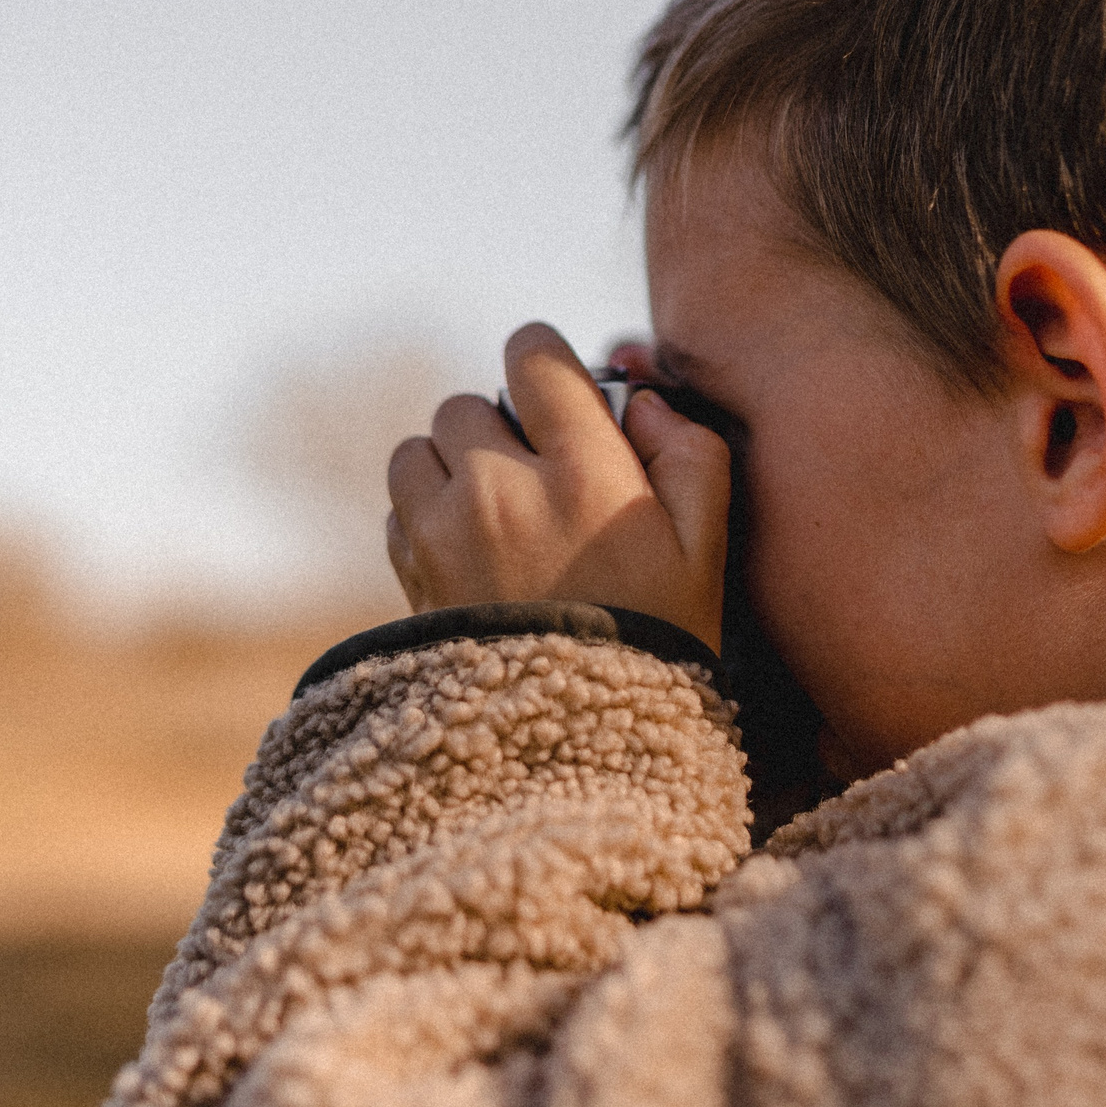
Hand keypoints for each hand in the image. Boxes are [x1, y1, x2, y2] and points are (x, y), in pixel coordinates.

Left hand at [385, 323, 730, 650]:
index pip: (532, 355)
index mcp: (581, 470)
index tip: (561, 397)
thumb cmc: (659, 646)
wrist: (577, 751)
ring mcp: (443, 530)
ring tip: (497, 515)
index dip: (546, 363)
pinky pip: (398, 509)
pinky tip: (472, 558)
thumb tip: (645, 401)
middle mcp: (500, 487)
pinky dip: (426, 518)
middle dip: (501, 429)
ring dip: (452, 468)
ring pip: (419, 449)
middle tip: (541, 480)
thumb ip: (692, 454)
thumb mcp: (707, 552)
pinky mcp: (410, 574)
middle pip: (469, 403)